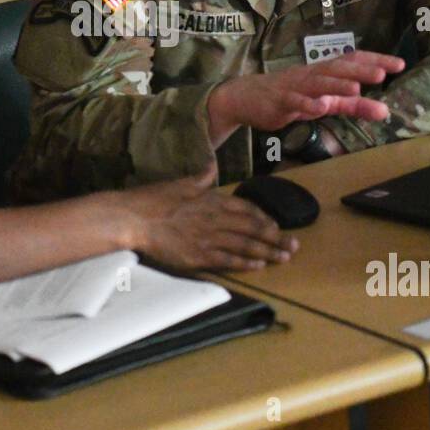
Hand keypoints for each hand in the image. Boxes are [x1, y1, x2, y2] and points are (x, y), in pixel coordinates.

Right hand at [123, 166, 298, 272]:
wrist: (135, 218)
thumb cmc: (155, 199)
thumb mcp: (182, 182)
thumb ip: (201, 176)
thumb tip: (211, 164)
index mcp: (213, 200)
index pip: (247, 209)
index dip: (264, 219)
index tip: (277, 226)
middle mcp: (217, 218)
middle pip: (254, 229)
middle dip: (276, 238)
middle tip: (294, 245)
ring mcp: (210, 238)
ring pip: (246, 245)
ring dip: (268, 252)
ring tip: (284, 258)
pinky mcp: (200, 256)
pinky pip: (229, 260)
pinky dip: (245, 263)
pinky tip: (259, 266)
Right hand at [206, 51, 404, 146]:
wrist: (245, 98)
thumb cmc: (290, 97)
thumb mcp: (325, 102)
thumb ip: (352, 106)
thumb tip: (384, 110)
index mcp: (324, 71)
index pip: (352, 61)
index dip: (375, 61)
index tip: (399, 65)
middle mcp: (311, 74)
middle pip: (337, 68)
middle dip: (359, 71)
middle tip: (382, 74)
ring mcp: (295, 86)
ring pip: (317, 83)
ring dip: (336, 85)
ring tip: (355, 89)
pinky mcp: (279, 101)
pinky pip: (294, 101)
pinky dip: (307, 103)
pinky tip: (319, 107)